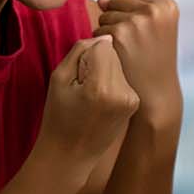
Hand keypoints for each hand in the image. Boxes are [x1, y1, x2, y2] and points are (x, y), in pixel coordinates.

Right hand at [35, 36, 138, 171]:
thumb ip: (81, 51)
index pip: (101, 45)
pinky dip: (111, 82)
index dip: (84, 56)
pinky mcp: (134, 103)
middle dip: (96, 62)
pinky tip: (100, 101)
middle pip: (113, 53)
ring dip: (105, 71)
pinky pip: (123, 78)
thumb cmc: (59, 117)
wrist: (71, 155)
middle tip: (82, 86)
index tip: (77, 74)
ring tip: (90, 95)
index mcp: (101, 86)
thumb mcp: (58, 78)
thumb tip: (106, 38)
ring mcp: (131, 99)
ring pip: (119, 64)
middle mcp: (123, 92)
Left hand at [95, 0, 180, 130]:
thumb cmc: (152, 61)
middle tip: (136, 45)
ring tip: (128, 52)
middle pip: (115, 0)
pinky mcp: (118, 34)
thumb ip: (129, 7)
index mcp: (167, 5)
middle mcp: (154, 10)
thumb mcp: (153, 29)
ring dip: (109, 32)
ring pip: (104, 15)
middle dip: (119, 19)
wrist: (154, 95)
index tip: (144, 31)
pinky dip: (102, 45)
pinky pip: (97, 31)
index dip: (130, 9)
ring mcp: (136, 21)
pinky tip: (118, 58)